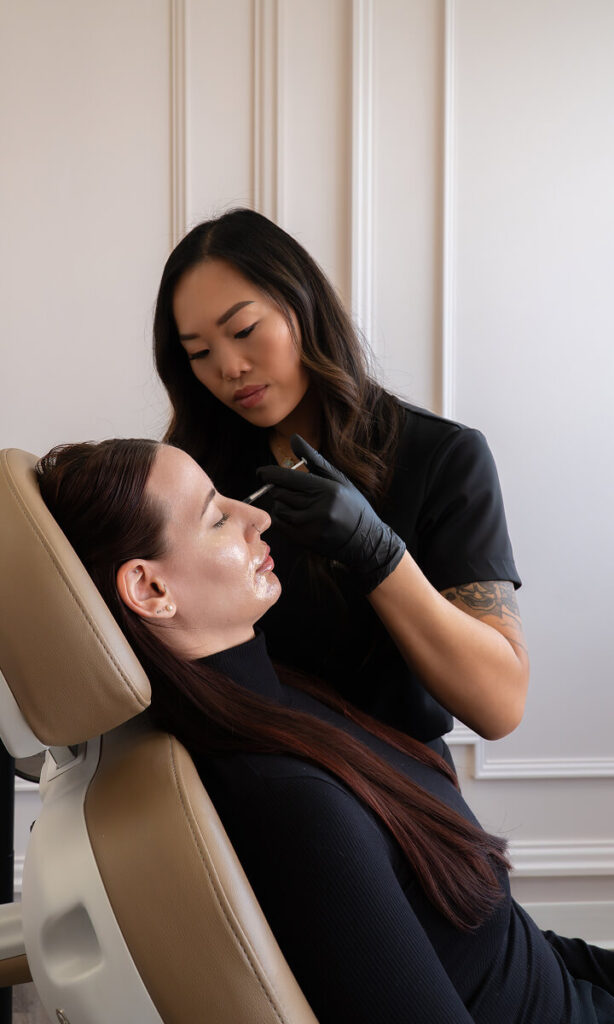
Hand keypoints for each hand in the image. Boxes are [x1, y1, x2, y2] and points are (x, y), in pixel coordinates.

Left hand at [256, 435, 405, 593]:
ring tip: (295, 503)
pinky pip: (281, 525)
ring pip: (279, 509)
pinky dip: (282, 518)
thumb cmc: (351, 505)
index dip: (269, 474)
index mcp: (326, 489)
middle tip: (284, 487)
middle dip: (277, 488)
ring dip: (280, 504)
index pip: (288, 478)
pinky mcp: (306, 541)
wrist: (365, 540)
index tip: (261, 472)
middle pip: (280, 493)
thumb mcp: (337, 479)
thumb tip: (293, 438)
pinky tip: (295, 515)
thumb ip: (313, 459)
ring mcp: (311, 527)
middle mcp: (318, 508)